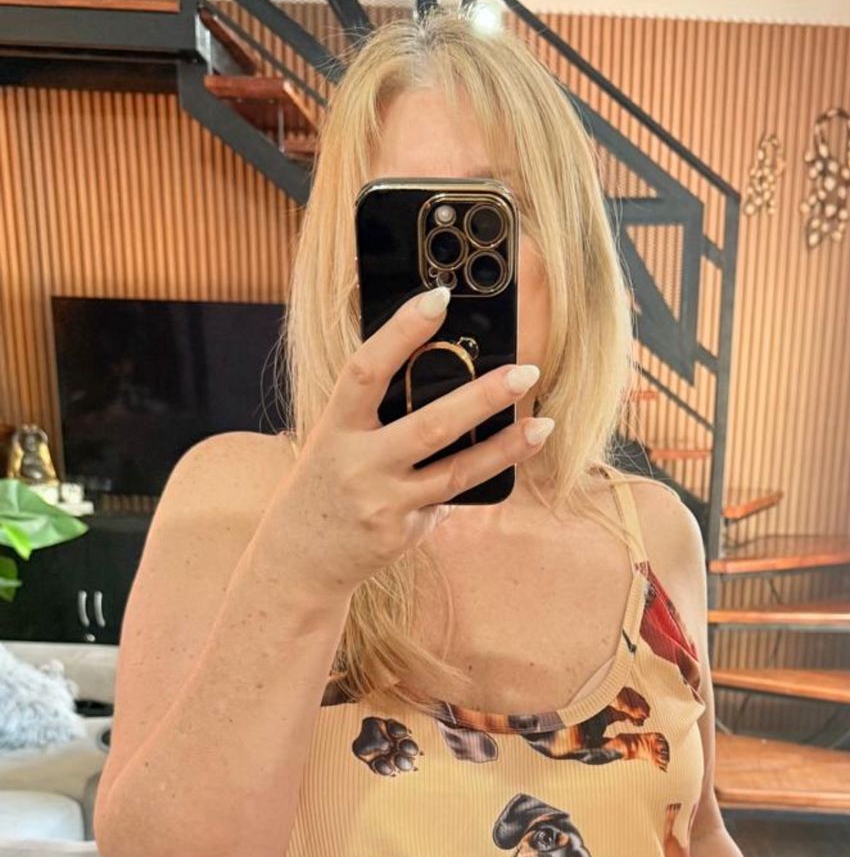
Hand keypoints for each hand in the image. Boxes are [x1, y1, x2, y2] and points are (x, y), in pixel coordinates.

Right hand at [272, 283, 554, 599]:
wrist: (300, 559)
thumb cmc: (327, 483)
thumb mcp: (336, 439)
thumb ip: (378, 413)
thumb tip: (448, 376)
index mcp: (335, 427)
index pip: (366, 370)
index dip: (400, 331)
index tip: (438, 297)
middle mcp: (358, 464)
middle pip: (429, 426)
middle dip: (482, 396)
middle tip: (526, 371)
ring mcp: (382, 502)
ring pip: (455, 471)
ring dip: (505, 447)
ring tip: (542, 424)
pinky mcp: (401, 533)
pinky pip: (451, 500)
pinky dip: (481, 478)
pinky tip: (513, 458)